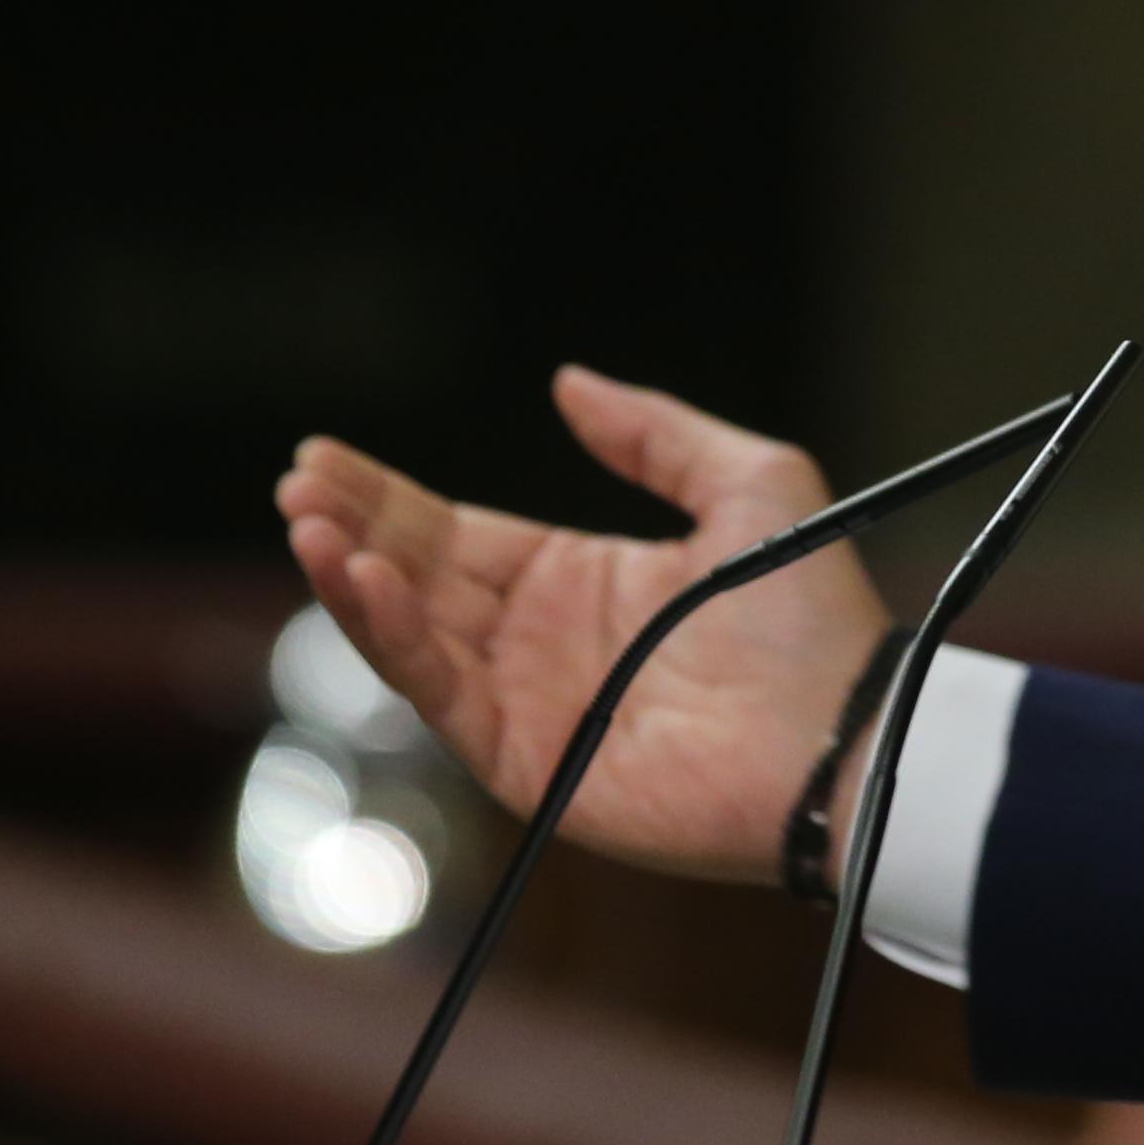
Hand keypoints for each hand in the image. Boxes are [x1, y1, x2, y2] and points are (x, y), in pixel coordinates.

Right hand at [277, 365, 890, 888]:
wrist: (847, 728)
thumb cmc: (815, 615)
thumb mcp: (747, 483)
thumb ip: (654, 433)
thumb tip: (568, 382)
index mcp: (578, 580)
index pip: (455, 532)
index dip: (388, 495)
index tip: (322, 455)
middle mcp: (540, 641)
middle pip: (419, 575)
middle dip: (352, 526)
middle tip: (297, 481)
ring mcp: (529, 704)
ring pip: (413, 635)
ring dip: (354, 580)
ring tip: (310, 525)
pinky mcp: (529, 762)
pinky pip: (443, 695)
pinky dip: (395, 640)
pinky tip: (366, 581)